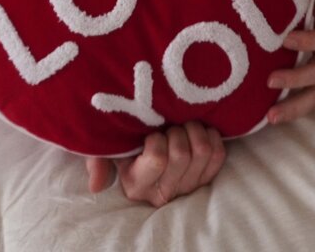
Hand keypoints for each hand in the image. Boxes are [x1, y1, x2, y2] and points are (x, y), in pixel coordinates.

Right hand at [86, 122, 225, 206]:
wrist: (143, 141)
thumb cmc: (123, 143)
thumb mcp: (104, 149)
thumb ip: (97, 161)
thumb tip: (97, 186)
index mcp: (137, 184)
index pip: (158, 158)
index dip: (157, 139)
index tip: (151, 132)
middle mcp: (164, 190)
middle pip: (182, 154)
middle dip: (177, 130)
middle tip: (168, 125)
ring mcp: (187, 186)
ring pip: (202, 152)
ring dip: (195, 130)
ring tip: (183, 125)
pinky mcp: (205, 177)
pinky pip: (217, 155)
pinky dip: (211, 136)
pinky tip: (199, 131)